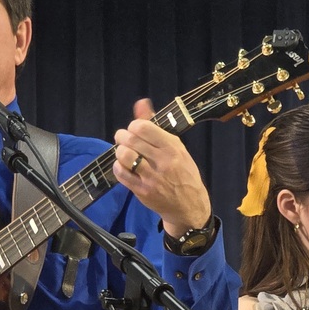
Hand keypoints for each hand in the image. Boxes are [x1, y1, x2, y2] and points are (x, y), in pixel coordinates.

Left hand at [112, 98, 212, 234]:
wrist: (190, 205)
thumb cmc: (183, 173)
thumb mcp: (176, 148)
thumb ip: (156, 126)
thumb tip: (141, 103)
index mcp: (173, 147)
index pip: (143, 127)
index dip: (134, 126)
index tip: (135, 130)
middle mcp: (163, 161)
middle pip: (131, 140)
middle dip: (122, 136)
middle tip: (123, 139)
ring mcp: (152, 177)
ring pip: (124, 156)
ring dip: (119, 151)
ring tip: (124, 153)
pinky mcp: (143, 191)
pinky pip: (121, 173)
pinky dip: (118, 167)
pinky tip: (124, 166)